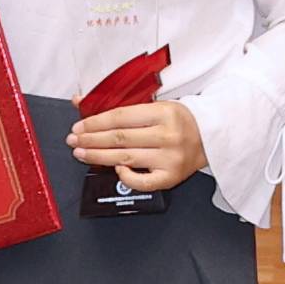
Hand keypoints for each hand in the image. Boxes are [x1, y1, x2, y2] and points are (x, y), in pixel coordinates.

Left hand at [73, 95, 208, 191]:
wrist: (211, 137)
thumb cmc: (179, 120)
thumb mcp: (155, 106)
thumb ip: (121, 106)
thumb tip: (81, 102)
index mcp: (165, 112)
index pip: (121, 117)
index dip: (95, 122)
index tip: (79, 126)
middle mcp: (168, 135)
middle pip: (119, 138)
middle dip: (91, 140)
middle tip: (73, 141)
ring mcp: (170, 158)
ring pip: (125, 158)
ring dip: (98, 156)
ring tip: (81, 153)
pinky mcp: (171, 177)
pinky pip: (141, 181)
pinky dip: (125, 176)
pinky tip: (114, 168)